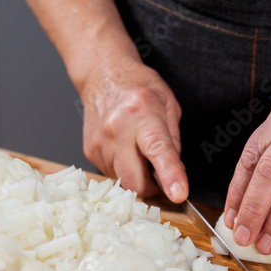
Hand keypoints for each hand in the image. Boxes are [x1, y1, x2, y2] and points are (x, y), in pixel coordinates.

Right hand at [80, 58, 187, 200]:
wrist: (103, 75)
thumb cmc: (139, 87)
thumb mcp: (169, 106)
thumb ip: (174, 141)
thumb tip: (176, 172)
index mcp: (143, 114)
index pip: (158, 150)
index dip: (170, 175)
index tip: (178, 194)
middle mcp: (118, 130)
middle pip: (136, 181)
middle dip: (152, 188)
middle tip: (159, 175)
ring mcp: (101, 143)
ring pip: (124, 182)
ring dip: (137, 177)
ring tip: (138, 151)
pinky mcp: (91, 152)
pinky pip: (112, 175)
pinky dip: (124, 170)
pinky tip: (125, 150)